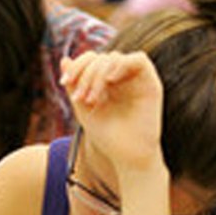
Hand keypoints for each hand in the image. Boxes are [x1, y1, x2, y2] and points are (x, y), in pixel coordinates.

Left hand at [60, 51, 162, 171]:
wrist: (127, 156)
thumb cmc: (107, 136)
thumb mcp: (83, 108)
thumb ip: (74, 85)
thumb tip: (64, 60)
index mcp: (106, 82)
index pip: (91, 59)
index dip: (77, 65)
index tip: (64, 82)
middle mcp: (122, 78)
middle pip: (100, 58)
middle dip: (85, 76)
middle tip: (80, 99)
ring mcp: (136, 79)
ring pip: (115, 58)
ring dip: (98, 74)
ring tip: (92, 99)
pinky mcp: (151, 84)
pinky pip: (140, 59)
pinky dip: (122, 64)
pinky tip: (110, 80)